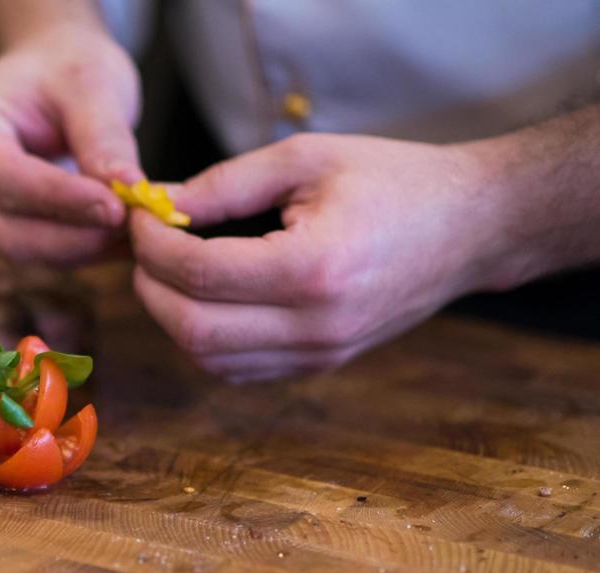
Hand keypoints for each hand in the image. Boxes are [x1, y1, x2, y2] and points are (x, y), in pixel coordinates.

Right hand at [0, 23, 141, 265]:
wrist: (47, 75)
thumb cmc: (61, 68)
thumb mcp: (90, 84)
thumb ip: (104, 137)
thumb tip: (128, 189)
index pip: (7, 180)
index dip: (63, 200)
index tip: (119, 208)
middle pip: (12, 231)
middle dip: (78, 234)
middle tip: (139, 222)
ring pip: (28, 251)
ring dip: (86, 246)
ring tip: (138, 226)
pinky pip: (42, 253)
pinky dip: (85, 248)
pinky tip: (123, 234)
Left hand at [128, 133, 501, 382]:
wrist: (471, 228)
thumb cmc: (393, 181)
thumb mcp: (307, 159)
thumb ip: (225, 184)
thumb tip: (157, 204)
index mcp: (314, 267)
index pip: (197, 272)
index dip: (152, 245)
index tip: (143, 214)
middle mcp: (315, 325)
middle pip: (191, 329)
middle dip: (149, 286)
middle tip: (145, 246)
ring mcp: (319, 355)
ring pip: (208, 359)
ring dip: (170, 316)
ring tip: (171, 269)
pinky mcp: (318, 366)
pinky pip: (236, 370)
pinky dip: (203, 339)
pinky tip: (204, 297)